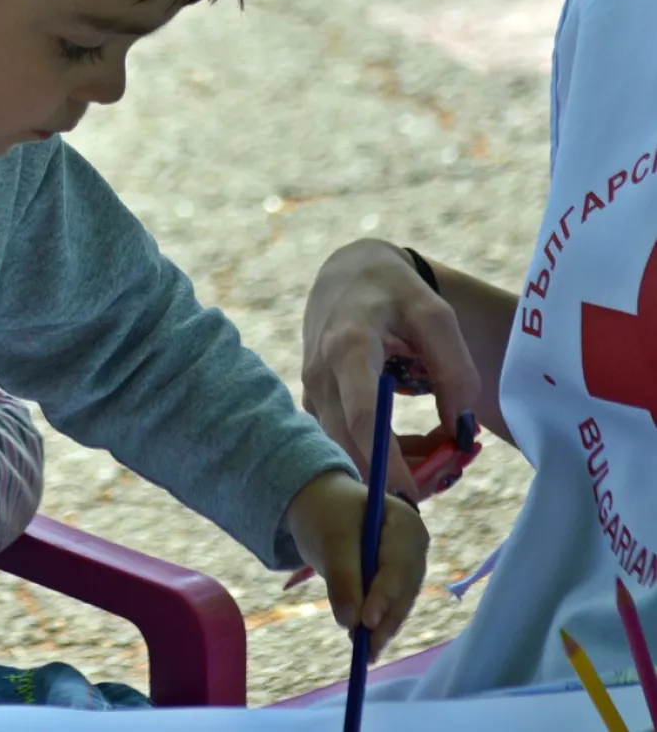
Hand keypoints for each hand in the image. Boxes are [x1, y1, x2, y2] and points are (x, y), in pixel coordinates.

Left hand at [284, 470, 428, 659]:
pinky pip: (390, 605)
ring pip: (399, 602)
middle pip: (404, 588)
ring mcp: (408, 564)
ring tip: (364, 652)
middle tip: (367, 648)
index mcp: (404, 522)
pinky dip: (378, 624)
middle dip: (386, 618)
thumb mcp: (330, 538)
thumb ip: (342, 576)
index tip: (368, 620)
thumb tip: (351, 621)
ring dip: (383, 628)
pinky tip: (365, 646)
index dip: (385, 594)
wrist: (321, 504)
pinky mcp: (396, 581)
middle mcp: (414, 546)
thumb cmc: (327, 513)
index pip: (399, 563)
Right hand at [302, 239, 479, 498]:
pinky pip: (342, 442)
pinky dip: (377, 455)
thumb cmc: (395, 293)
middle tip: (447, 473)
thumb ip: (454, 369)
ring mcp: (311, 390)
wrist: (347, 274)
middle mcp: (320, 373)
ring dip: (391, 467)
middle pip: (350, 447)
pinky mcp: (313, 401)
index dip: (388, 464)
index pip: (363, 418)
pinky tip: (410, 446)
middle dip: (397, 476)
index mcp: (349, 347)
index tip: (415, 497)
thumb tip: (458, 429)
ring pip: (346, 451)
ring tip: (438, 451)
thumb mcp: (436, 315)